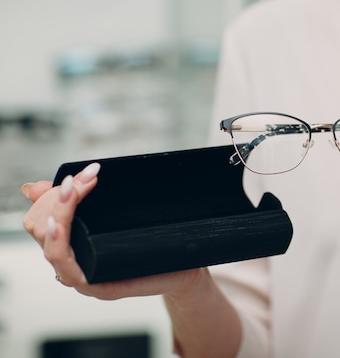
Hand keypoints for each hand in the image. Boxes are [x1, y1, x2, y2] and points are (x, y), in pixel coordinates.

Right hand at [21, 164, 206, 299]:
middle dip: (59, 197)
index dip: (54, 193)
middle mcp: (72, 259)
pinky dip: (59, 245)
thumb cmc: (151, 241)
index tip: (84, 174)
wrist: (185, 266)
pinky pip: (67, 270)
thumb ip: (82, 200)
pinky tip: (61, 227)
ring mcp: (83, 275)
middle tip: (87, 178)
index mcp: (72, 242)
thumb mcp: (112, 212)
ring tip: (72, 192)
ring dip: (58, 212)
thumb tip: (33, 187)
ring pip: (50, 244)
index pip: (41, 216)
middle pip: (40, 226)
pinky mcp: (99, 287)